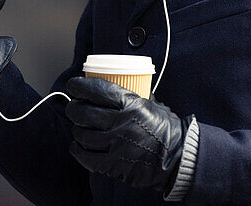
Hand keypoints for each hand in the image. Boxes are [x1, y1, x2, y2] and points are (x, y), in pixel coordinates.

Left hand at [66, 76, 188, 192]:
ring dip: (76, 129)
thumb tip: (122, 86)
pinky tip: (77, 145)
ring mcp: (116, 145)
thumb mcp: (153, 105)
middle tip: (74, 107)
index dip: (80, 86)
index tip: (73, 85)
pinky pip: (86, 157)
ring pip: (82, 135)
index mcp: (132, 104)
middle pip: (84, 112)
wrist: (177, 157)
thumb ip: (135, 97)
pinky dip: (77, 150)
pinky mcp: (113, 165)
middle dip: (73, 108)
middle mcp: (121, 123)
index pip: (98, 90)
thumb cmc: (166, 129)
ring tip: (78, 127)